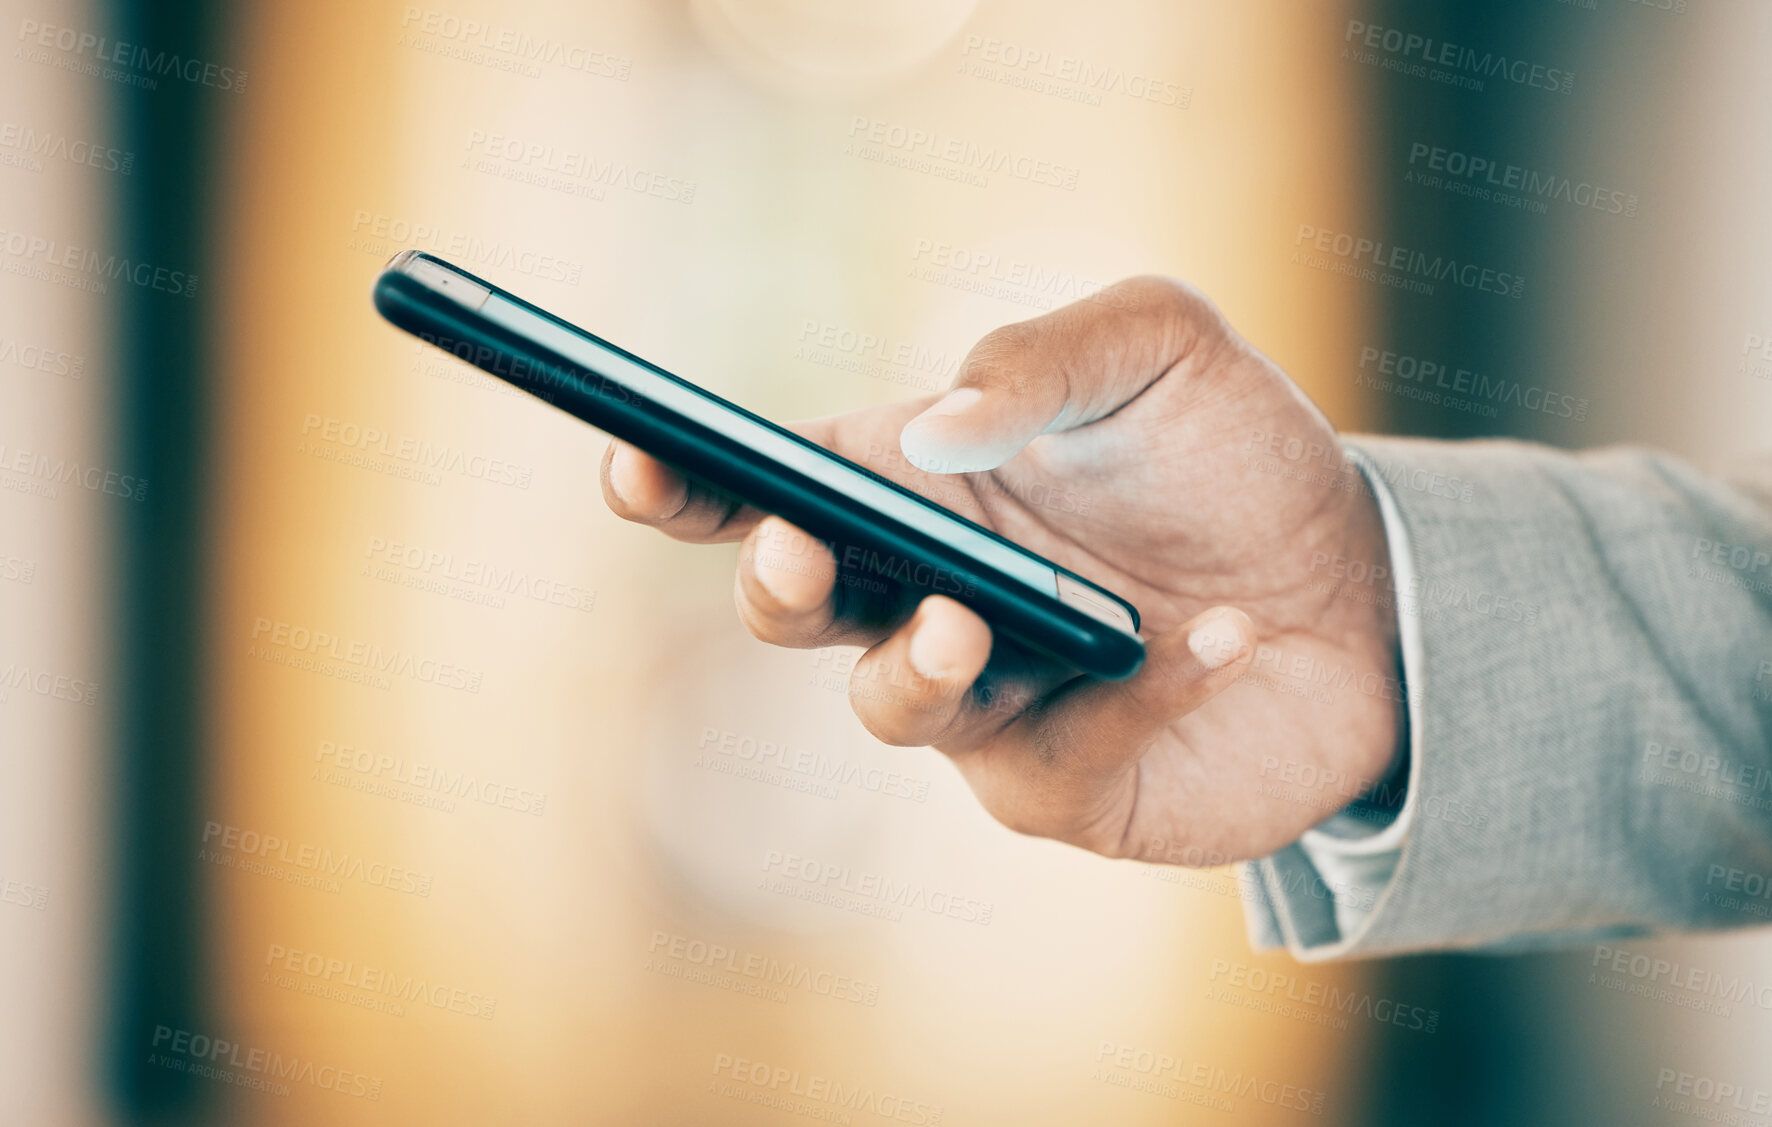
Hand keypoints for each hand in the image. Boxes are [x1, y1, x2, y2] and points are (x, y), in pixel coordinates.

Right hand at [601, 277, 1403, 863]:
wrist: (1365, 588)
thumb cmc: (1235, 454)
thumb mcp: (1157, 348)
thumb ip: (1041, 358)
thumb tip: (931, 434)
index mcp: (916, 485)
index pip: (770, 484)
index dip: (685, 482)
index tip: (633, 458)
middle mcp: (923, 594)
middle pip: (793, 604)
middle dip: (773, 578)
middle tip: (793, 542)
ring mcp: (986, 699)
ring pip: (887, 706)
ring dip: (907, 665)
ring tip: (968, 622)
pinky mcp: (1065, 782)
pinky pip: (1048, 762)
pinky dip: (1123, 704)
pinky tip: (1214, 643)